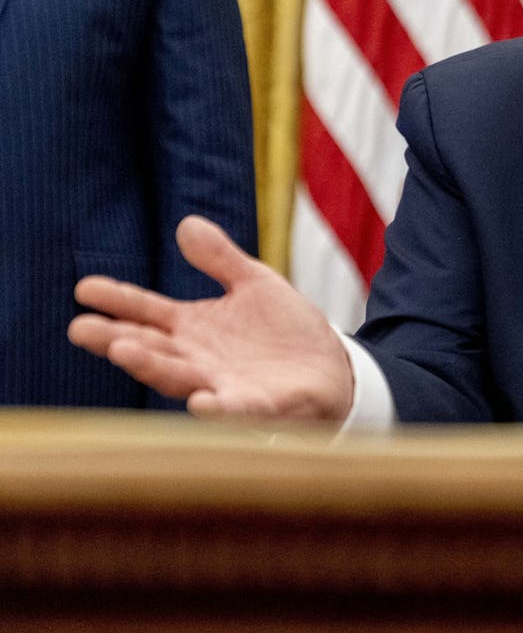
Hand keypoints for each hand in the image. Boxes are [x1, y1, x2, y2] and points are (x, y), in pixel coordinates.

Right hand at [69, 215, 354, 421]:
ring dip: (151, 367)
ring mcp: (223, 385)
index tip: (84, 288)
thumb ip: (221, 259)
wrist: (333, 367)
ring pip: (179, 378)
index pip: (147, 312)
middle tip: (80, 329)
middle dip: (115, 339)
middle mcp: (197, 359)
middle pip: (149, 348)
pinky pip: (235, 409)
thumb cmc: (286, 330)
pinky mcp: (257, 406)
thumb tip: (186, 223)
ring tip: (122, 351)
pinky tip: (202, 401)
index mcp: (193, 328)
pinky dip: (217, 408)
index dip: (117, 300)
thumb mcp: (254, 283)